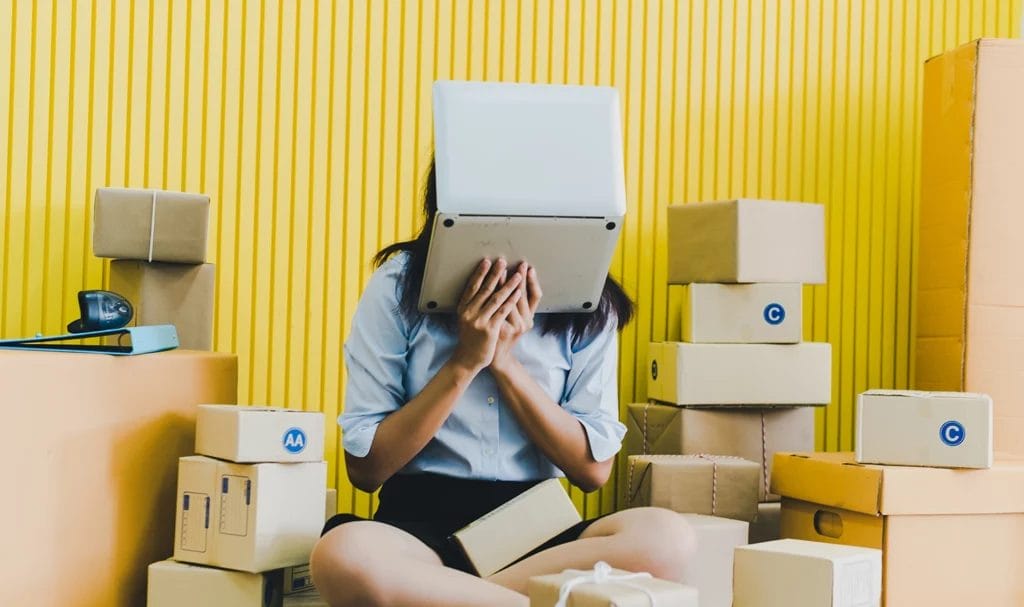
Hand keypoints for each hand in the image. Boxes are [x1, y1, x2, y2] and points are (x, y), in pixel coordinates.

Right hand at [449, 258, 523, 374]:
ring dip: (508, 284)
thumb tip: (480, 287)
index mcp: (463, 308)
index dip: (480, 273)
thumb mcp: (466, 320)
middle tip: (503, 261)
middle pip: (485, 289)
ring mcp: (479, 321)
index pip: (472, 287)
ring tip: (518, 274)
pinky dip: (511, 300)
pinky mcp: (490, 329)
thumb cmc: (470, 338)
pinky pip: (503, 311)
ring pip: (496, 298)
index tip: (487, 262)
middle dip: (495, 274)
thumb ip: (472, 306)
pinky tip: (518, 292)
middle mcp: (469, 313)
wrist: (469, 359)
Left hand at [490, 263, 541, 374]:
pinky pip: (496, 309)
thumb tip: (517, 283)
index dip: (533, 281)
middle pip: (522, 295)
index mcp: (530, 319)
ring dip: (504, 284)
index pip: (535, 296)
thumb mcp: (516, 322)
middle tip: (518, 263)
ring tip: (502, 270)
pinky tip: (489, 285)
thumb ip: (519, 306)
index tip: (529, 268)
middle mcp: (524, 323)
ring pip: (509, 301)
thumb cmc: (504, 336)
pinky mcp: (499, 329)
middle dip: (519, 277)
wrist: (495, 358)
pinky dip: (494, 296)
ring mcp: (511, 327)